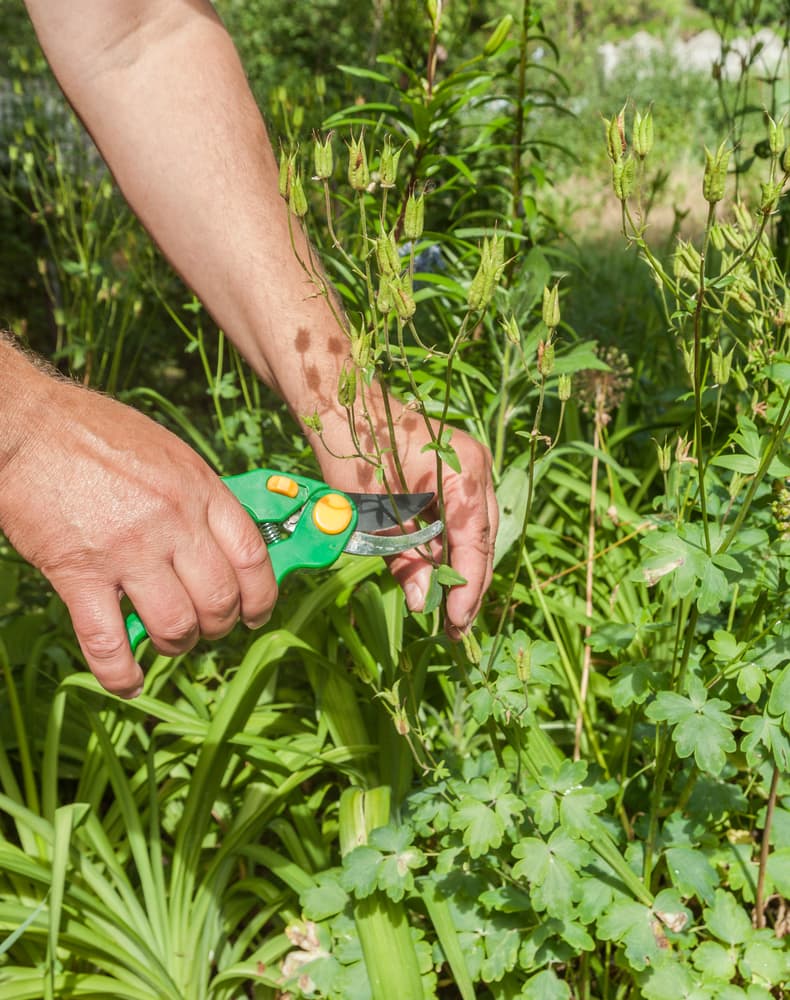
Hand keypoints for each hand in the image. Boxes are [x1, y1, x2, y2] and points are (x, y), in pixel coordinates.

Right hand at [0, 365, 274, 697]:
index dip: (262, 596)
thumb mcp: (167, 453)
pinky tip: (127, 681)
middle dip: (219, 626)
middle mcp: (173, 521)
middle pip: (220, 598)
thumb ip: (197, 498)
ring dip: (176, 645)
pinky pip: (108, 642)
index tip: (256, 614)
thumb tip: (220, 541)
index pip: (253, 556)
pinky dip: (121, 672)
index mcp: (199, 489)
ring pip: (175, 625)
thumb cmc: (93, 432)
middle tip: (206, 629)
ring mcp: (127, 549)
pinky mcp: (79, 573)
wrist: (25, 426)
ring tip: (167, 641)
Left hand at [315, 395, 497, 637]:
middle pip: (483, 540)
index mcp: (462, 473)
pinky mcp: (458, 474)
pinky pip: (463, 520)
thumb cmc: (354, 450)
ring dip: (461, 569)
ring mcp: (470, 470)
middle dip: (469, 585)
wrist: (344, 406)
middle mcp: (476, 469)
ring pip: (476, 532)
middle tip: (454, 628)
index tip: (456, 623)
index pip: (475, 542)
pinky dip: (451, 548)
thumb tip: (426, 603)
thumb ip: (404, 557)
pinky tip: (438, 575)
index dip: (467, 587)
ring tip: (448, 611)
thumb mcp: (373, 512)